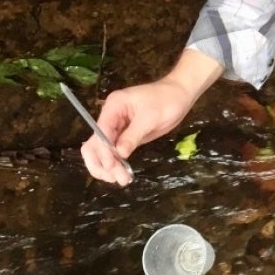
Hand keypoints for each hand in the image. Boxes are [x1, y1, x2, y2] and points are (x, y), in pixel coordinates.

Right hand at [81, 49, 221, 184]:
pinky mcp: (125, 136)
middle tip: (117, 178)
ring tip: (121, 180)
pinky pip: (114, 151)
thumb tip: (119, 153)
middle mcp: (110, 117)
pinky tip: (122, 173)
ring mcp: (116, 127)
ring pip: (102, 150)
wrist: (180, 95)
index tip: (112, 167)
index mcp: (113, 106)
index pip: (100, 132)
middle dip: (102, 163)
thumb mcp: (150, 117)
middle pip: (94, 143)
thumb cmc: (166, 100)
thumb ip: (133, 135)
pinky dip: (115, 163)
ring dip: (107, 167)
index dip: (104, 151)